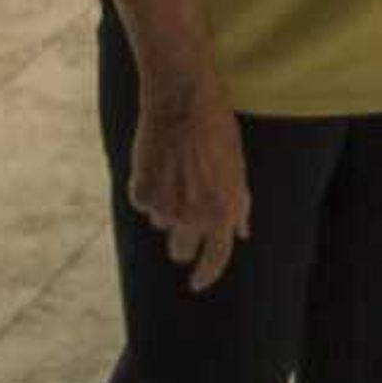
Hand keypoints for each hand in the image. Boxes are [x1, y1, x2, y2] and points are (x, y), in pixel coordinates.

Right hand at [129, 76, 250, 291]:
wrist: (182, 99)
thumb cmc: (216, 129)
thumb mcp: (237, 167)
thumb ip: (239, 204)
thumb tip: (242, 233)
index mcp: (222, 212)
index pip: (216, 258)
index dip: (207, 274)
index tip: (198, 283)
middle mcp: (192, 216)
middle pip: (181, 251)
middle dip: (184, 242)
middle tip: (185, 213)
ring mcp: (163, 207)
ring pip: (161, 224)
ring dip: (167, 208)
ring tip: (176, 170)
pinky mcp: (140, 192)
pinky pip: (144, 203)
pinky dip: (150, 189)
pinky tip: (159, 161)